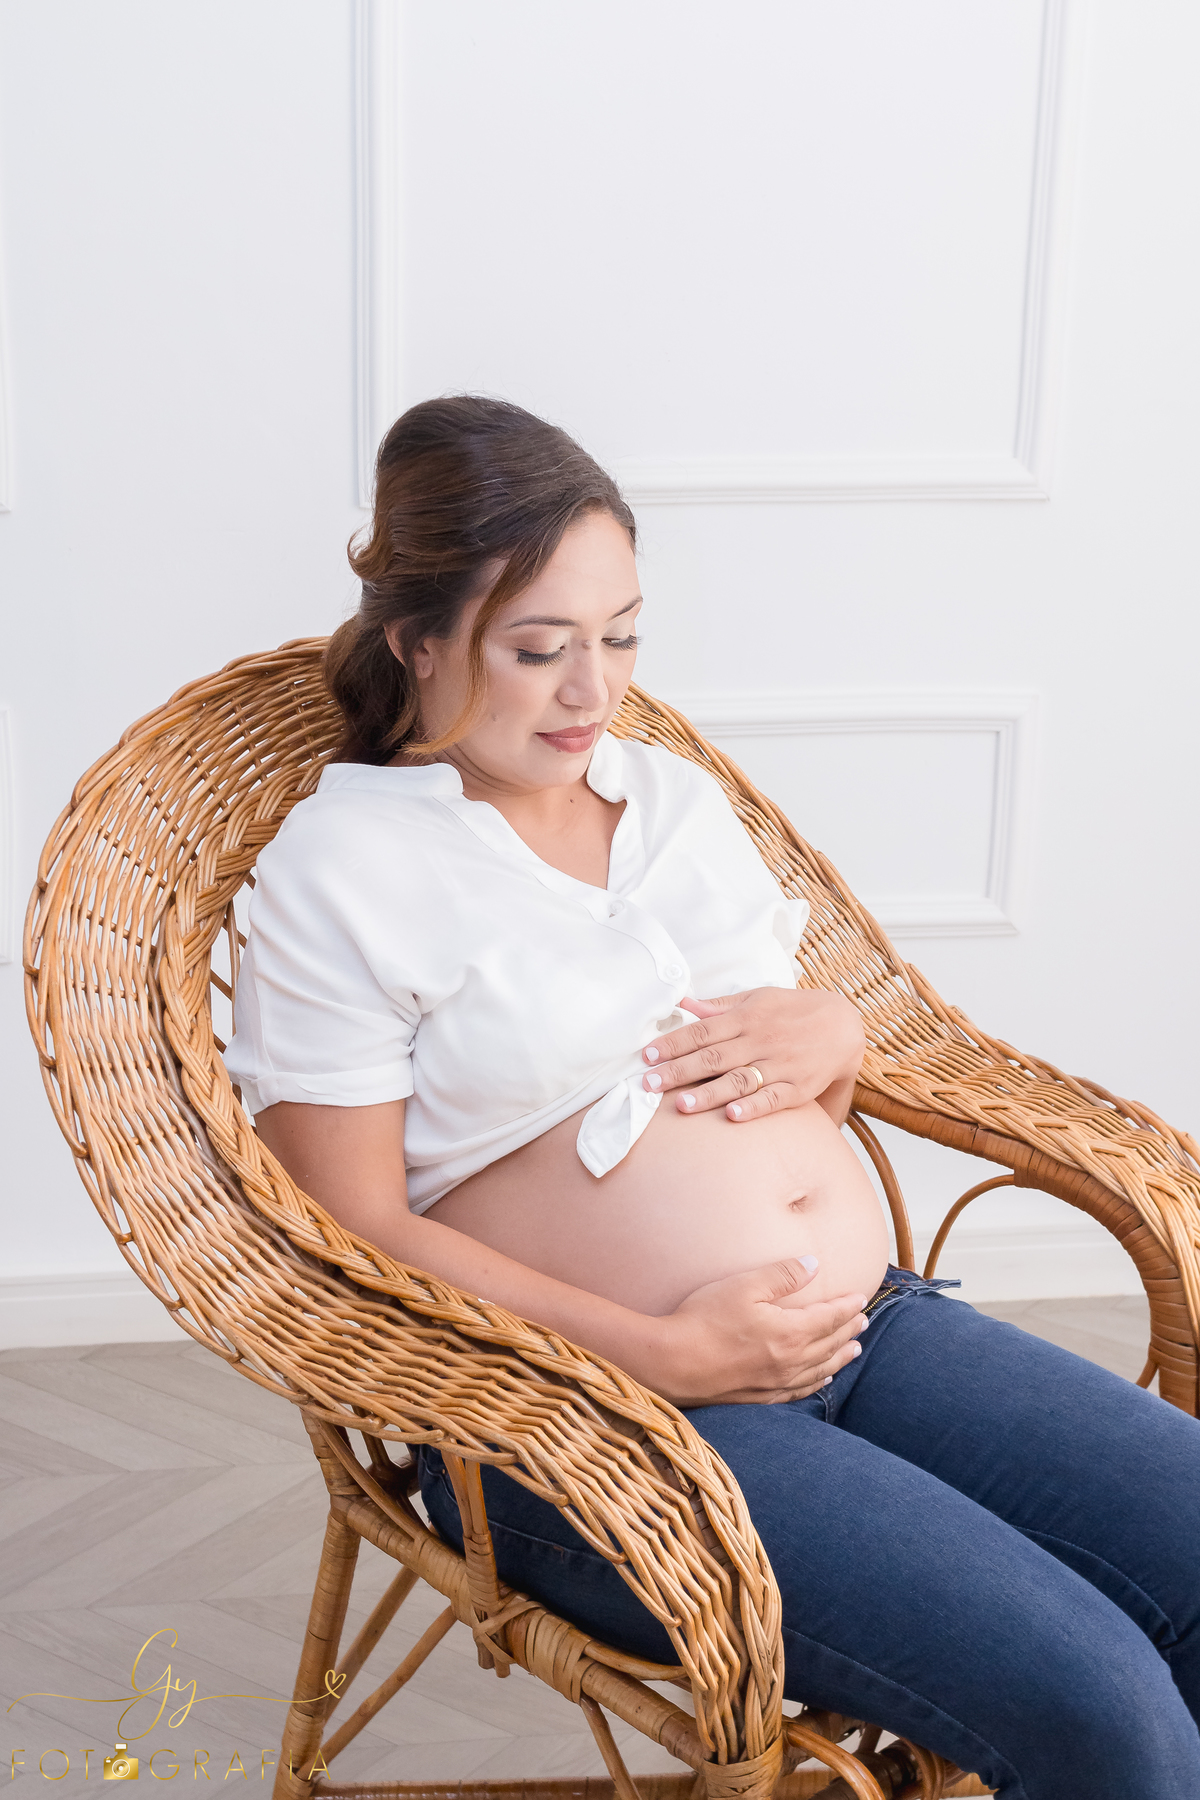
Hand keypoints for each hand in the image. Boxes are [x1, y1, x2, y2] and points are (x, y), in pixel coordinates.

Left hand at [642, 987, 865, 1124]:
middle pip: (714, 1057)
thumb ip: (719, 1006)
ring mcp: (780, 1065)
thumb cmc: (793, 1011)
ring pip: (740, 1080)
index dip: (674, 1043)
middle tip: (649, 1084)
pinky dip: (753, 1107)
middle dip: (679, 1071)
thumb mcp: (758, 999)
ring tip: (681, 1105)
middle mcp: (760, 1040)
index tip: (647, 1055)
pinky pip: (773, 1098)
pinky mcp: (798, 1087)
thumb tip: (683, 1004)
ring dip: (709, 1093)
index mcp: (747, 1017)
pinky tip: (732, 1115)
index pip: (702, 1031)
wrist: (844, 1025)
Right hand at [654, 1257, 868, 1406]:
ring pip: (820, 1369)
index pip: (829, 1317)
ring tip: (854, 1350)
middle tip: (864, 1322)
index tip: (861, 1298)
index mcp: (789, 1332)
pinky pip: (800, 1391)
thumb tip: (814, 1264)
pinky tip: (822, 1380)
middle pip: (829, 1344)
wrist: (672, 1363)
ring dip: (840, 1357)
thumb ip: (782, 1275)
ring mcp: (775, 1382)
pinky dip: (817, 1383)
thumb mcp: (743, 1286)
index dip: (847, 1307)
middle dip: (848, 1331)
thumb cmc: (704, 1318)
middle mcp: (789, 1360)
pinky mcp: (759, 1395)